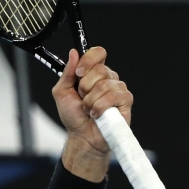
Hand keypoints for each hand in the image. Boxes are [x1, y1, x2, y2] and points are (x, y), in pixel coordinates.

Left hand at [51, 47, 132, 178]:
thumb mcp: (62, 92)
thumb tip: (73, 53)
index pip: (98, 53)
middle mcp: (108, 78)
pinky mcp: (126, 101)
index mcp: (93, 73)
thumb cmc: (73, 116)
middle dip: (85, 87)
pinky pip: (113, 96)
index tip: (79, 73)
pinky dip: (100, 107)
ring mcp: (118, 89)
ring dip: (90, 101)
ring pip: (104, 85)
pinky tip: (96, 114)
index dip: (88, 60)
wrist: (81, 136)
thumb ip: (67, 73)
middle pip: (100, 69)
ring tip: (88, 109)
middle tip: (82, 98)